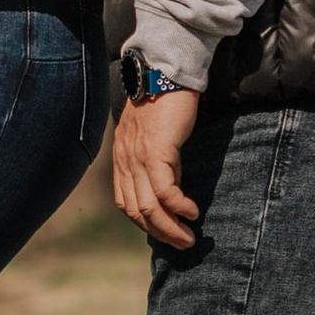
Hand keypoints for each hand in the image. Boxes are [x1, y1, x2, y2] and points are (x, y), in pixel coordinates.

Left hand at [112, 87, 202, 248]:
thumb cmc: (162, 101)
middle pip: (136, 211)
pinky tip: (193, 212)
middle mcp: (125, 160)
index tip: (165, 232)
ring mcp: (138, 156)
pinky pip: (165, 190)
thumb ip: (156, 159)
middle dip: (160, 233)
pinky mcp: (157, 150)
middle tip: (182, 243)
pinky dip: (179, 206)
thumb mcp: (153, 136)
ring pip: (149, 206)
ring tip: (189, 237)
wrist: (164, 72)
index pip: (125, 202)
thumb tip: (170, 185)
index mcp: (121, 157)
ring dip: (170, 227)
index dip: (145, 223)